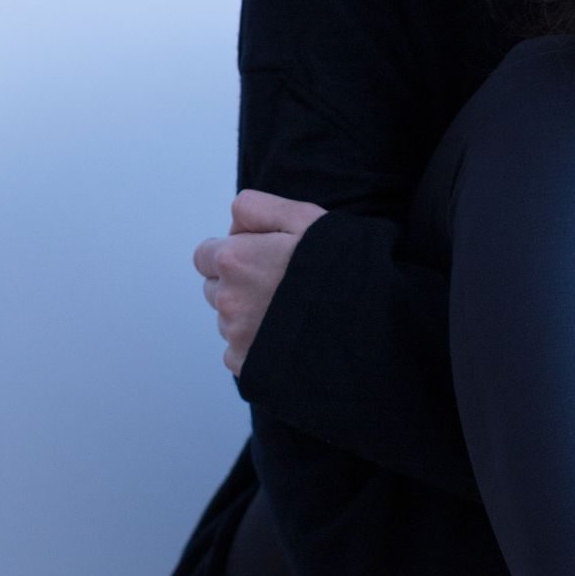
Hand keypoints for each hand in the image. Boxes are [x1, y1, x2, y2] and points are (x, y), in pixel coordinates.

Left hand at [192, 189, 327, 377]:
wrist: (369, 327)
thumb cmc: (341, 268)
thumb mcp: (306, 218)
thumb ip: (259, 208)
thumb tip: (232, 221)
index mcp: (235, 259)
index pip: (205, 255)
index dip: (233, 254)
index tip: (262, 259)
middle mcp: (228, 298)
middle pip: (215, 289)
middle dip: (239, 285)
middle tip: (281, 286)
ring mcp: (237, 336)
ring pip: (229, 322)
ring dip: (249, 317)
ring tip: (292, 313)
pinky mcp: (248, 367)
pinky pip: (239, 353)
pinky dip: (257, 347)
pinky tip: (290, 338)